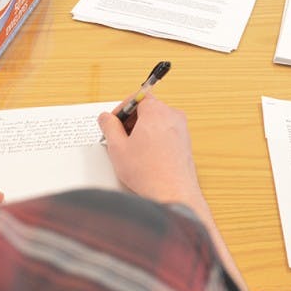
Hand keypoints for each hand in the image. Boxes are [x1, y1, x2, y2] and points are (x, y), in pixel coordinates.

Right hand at [97, 95, 207, 217]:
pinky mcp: (185, 144)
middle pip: (147, 108)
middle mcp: (173, 116)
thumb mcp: (117, 147)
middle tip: (119, 137)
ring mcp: (182, 130)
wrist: (172, 193)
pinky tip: (144, 157)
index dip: (121, 109)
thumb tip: (106, 118)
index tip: (113, 122)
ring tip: (131, 150)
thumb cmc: (148, 173)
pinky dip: (153, 140)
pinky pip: (165, 133)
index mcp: (156, 111)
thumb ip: (108, 126)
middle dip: (131, 121)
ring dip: (142, 131)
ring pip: (156, 122)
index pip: (137, 97)